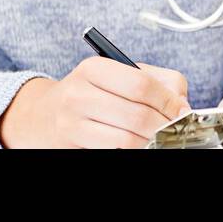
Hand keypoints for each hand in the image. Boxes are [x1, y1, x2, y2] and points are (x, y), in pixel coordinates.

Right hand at [0, 60, 189, 147]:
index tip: (182, 111)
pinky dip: (133, 151)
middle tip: (177, 130)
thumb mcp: (119, 74)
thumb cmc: (90, 92)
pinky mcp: (69, 148)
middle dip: (164, 126)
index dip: (167, 101)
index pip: (140, 84)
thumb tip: (182, 104)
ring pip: (125, 140)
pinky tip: (140, 146)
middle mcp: (78, 95)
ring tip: (160, 139)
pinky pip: (111, 153)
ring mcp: (70, 125)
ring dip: (150, 142)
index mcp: (93, 68)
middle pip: (136, 115)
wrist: (40, 115)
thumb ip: (158, 80)